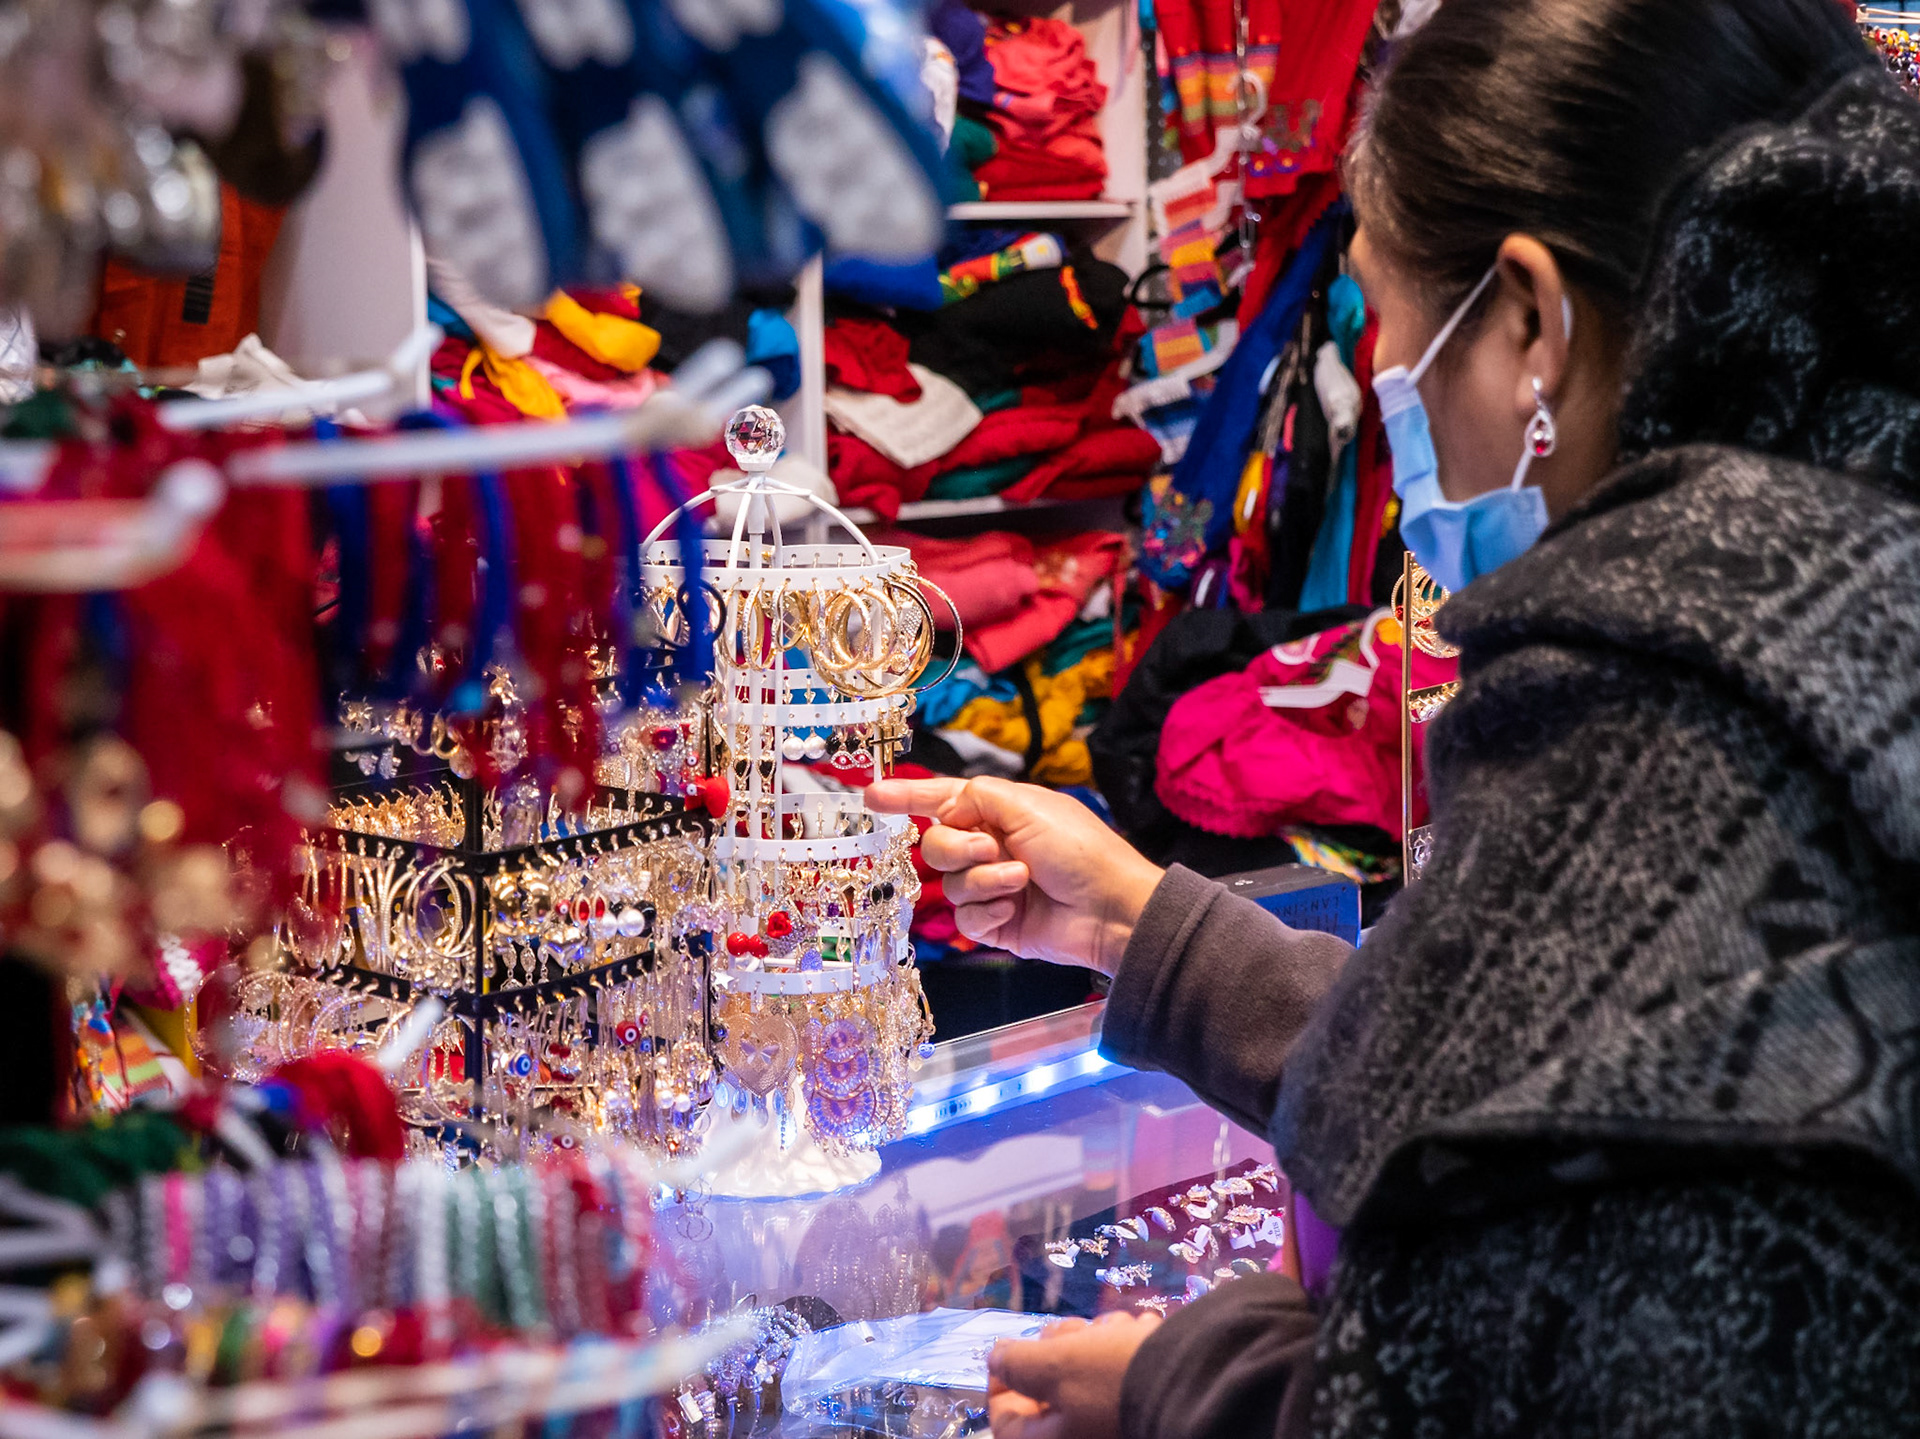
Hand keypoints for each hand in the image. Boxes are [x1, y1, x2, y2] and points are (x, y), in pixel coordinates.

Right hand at [864, 776, 1163, 976]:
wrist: (1110, 909)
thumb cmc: (1079, 849)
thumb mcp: (1028, 806)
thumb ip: (977, 797)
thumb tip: (944, 810)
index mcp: (997, 812)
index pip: (941, 800)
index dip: (906, 797)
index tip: (869, 797)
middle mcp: (989, 847)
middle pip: (936, 845)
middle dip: (958, 848)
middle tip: (993, 848)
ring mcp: (992, 887)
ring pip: (950, 884)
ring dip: (984, 881)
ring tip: (1022, 881)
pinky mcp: (996, 924)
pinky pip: (965, 919)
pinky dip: (988, 913)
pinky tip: (1013, 911)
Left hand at [986, 1311, 1162, 1438]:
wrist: (1196, 1381)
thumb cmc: (1114, 1377)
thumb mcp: (1055, 1363)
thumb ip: (1017, 1362)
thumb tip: (996, 1359)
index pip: (1007, 1420)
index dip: (1002, 1379)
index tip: (1010, 1346)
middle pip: (1049, 1394)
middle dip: (1057, 1350)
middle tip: (1072, 1328)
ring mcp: (1113, 1428)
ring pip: (1086, 1379)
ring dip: (1094, 1344)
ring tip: (1115, 1326)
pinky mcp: (1140, 1412)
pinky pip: (1119, 1381)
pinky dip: (1123, 1352)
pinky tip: (1140, 1333)